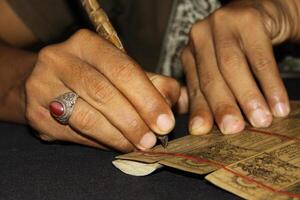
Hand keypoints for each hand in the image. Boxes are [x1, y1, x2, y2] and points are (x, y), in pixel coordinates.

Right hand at [25, 29, 179, 151]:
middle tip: (153, 140)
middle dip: (134, 120)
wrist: (45, 82)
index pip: (122, 69)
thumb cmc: (92, 77)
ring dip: (118, 136)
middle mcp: (60, 58)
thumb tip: (176, 101)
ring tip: (138, 145)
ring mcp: (42, 85)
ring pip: (87, 117)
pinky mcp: (35, 113)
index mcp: (86, 43)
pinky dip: (100, 142)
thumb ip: (152, 83)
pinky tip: (115, 144)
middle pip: (103, 92)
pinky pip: (74, 133)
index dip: (147, 98)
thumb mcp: (121, 73)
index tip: (165, 122)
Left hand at [181, 0, 296, 134]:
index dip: (200, 110)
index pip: (195, 86)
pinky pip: (260, 56)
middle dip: (223, 106)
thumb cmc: (236, 50)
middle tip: (234, 129)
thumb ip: (208, 94)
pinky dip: (270, 83)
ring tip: (261, 120)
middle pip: (211, 77)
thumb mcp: (217, 70)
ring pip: (232, 66)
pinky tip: (278, 103)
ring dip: (248, 97)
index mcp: (190, 52)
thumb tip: (199, 128)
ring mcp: (222, 24)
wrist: (258, 16)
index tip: (202, 132)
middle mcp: (200, 36)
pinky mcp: (247, 19)